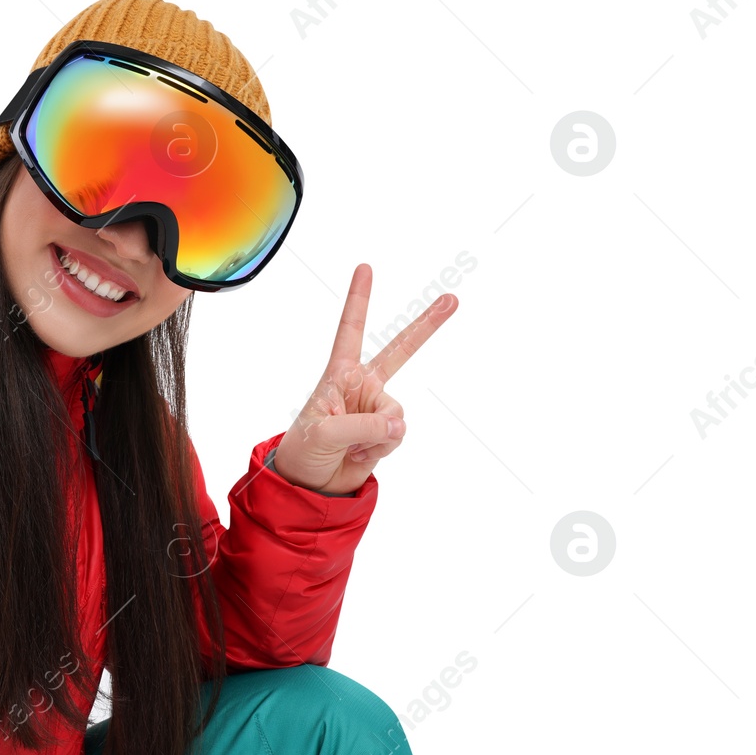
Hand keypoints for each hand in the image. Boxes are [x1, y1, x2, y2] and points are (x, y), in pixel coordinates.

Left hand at [271, 264, 456, 496]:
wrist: (309, 486)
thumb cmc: (302, 451)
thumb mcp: (322, 433)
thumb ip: (362, 424)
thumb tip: (399, 423)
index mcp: (338, 374)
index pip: (351, 330)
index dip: (359, 300)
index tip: (365, 268)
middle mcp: (361, 386)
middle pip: (400, 351)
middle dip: (427, 325)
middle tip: (452, 299)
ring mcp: (375, 409)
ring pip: (397, 414)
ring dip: (378, 434)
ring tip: (352, 445)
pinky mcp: (384, 433)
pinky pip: (397, 435)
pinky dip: (381, 449)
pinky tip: (361, 454)